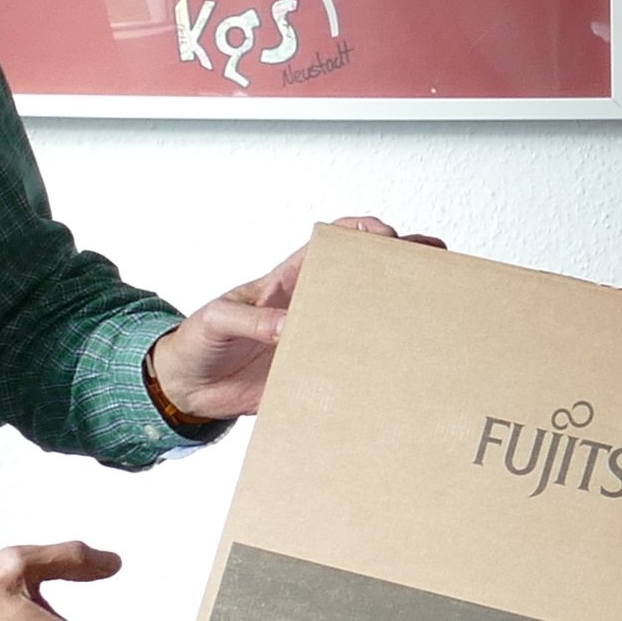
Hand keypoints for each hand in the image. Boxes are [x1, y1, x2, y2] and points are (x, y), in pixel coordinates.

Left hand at [147, 215, 434, 425]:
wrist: (186, 387)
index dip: (362, 234)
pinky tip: (399, 368)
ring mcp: (316, 339)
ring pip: (366, 321)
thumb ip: (253, 320)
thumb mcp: (217, 321)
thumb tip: (289, 328)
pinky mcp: (313, 372)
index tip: (388, 237)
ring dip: (398, 315)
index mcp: (288, 281)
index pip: (332, 245)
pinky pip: (349, 367)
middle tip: (435, 263)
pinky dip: (374, 367)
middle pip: (364, 277)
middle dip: (402, 264)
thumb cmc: (199, 341)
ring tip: (433, 312)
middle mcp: (310, 307)